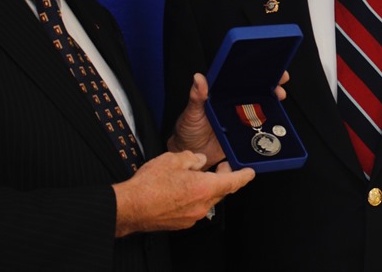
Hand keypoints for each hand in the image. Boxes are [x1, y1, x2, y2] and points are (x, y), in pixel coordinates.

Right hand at [112, 150, 254, 236]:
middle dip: (223, 178)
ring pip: (207, 199)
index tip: (250, 173)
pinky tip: (182, 189)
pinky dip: (195, 197)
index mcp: (204, 187)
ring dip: (206, 187)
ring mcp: (192, 216)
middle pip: (221, 191)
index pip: (233, 182)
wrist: (131, 207)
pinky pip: (195, 207)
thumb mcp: (173, 159)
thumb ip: (191, 158)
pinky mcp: (182, 223)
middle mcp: (202, 205)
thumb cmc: (149, 185)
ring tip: (195, 175)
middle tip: (221, 167)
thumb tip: (199, 160)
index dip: (244, 176)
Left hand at [168, 71, 290, 167]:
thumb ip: (196, 97)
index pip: (241, 80)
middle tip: (279, 87)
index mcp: (222, 96)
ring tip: (279, 104)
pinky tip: (273, 129)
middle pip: (255, 94)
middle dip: (271, 87)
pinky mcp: (243, 137)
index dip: (256, 73)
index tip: (268, 68)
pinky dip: (267, 130)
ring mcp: (240, 121)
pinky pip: (258, 132)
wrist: (190, 155)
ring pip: (260, 112)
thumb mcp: (191, 112)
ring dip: (272, 108)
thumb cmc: (187, 130)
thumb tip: (199, 78)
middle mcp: (233, 106)